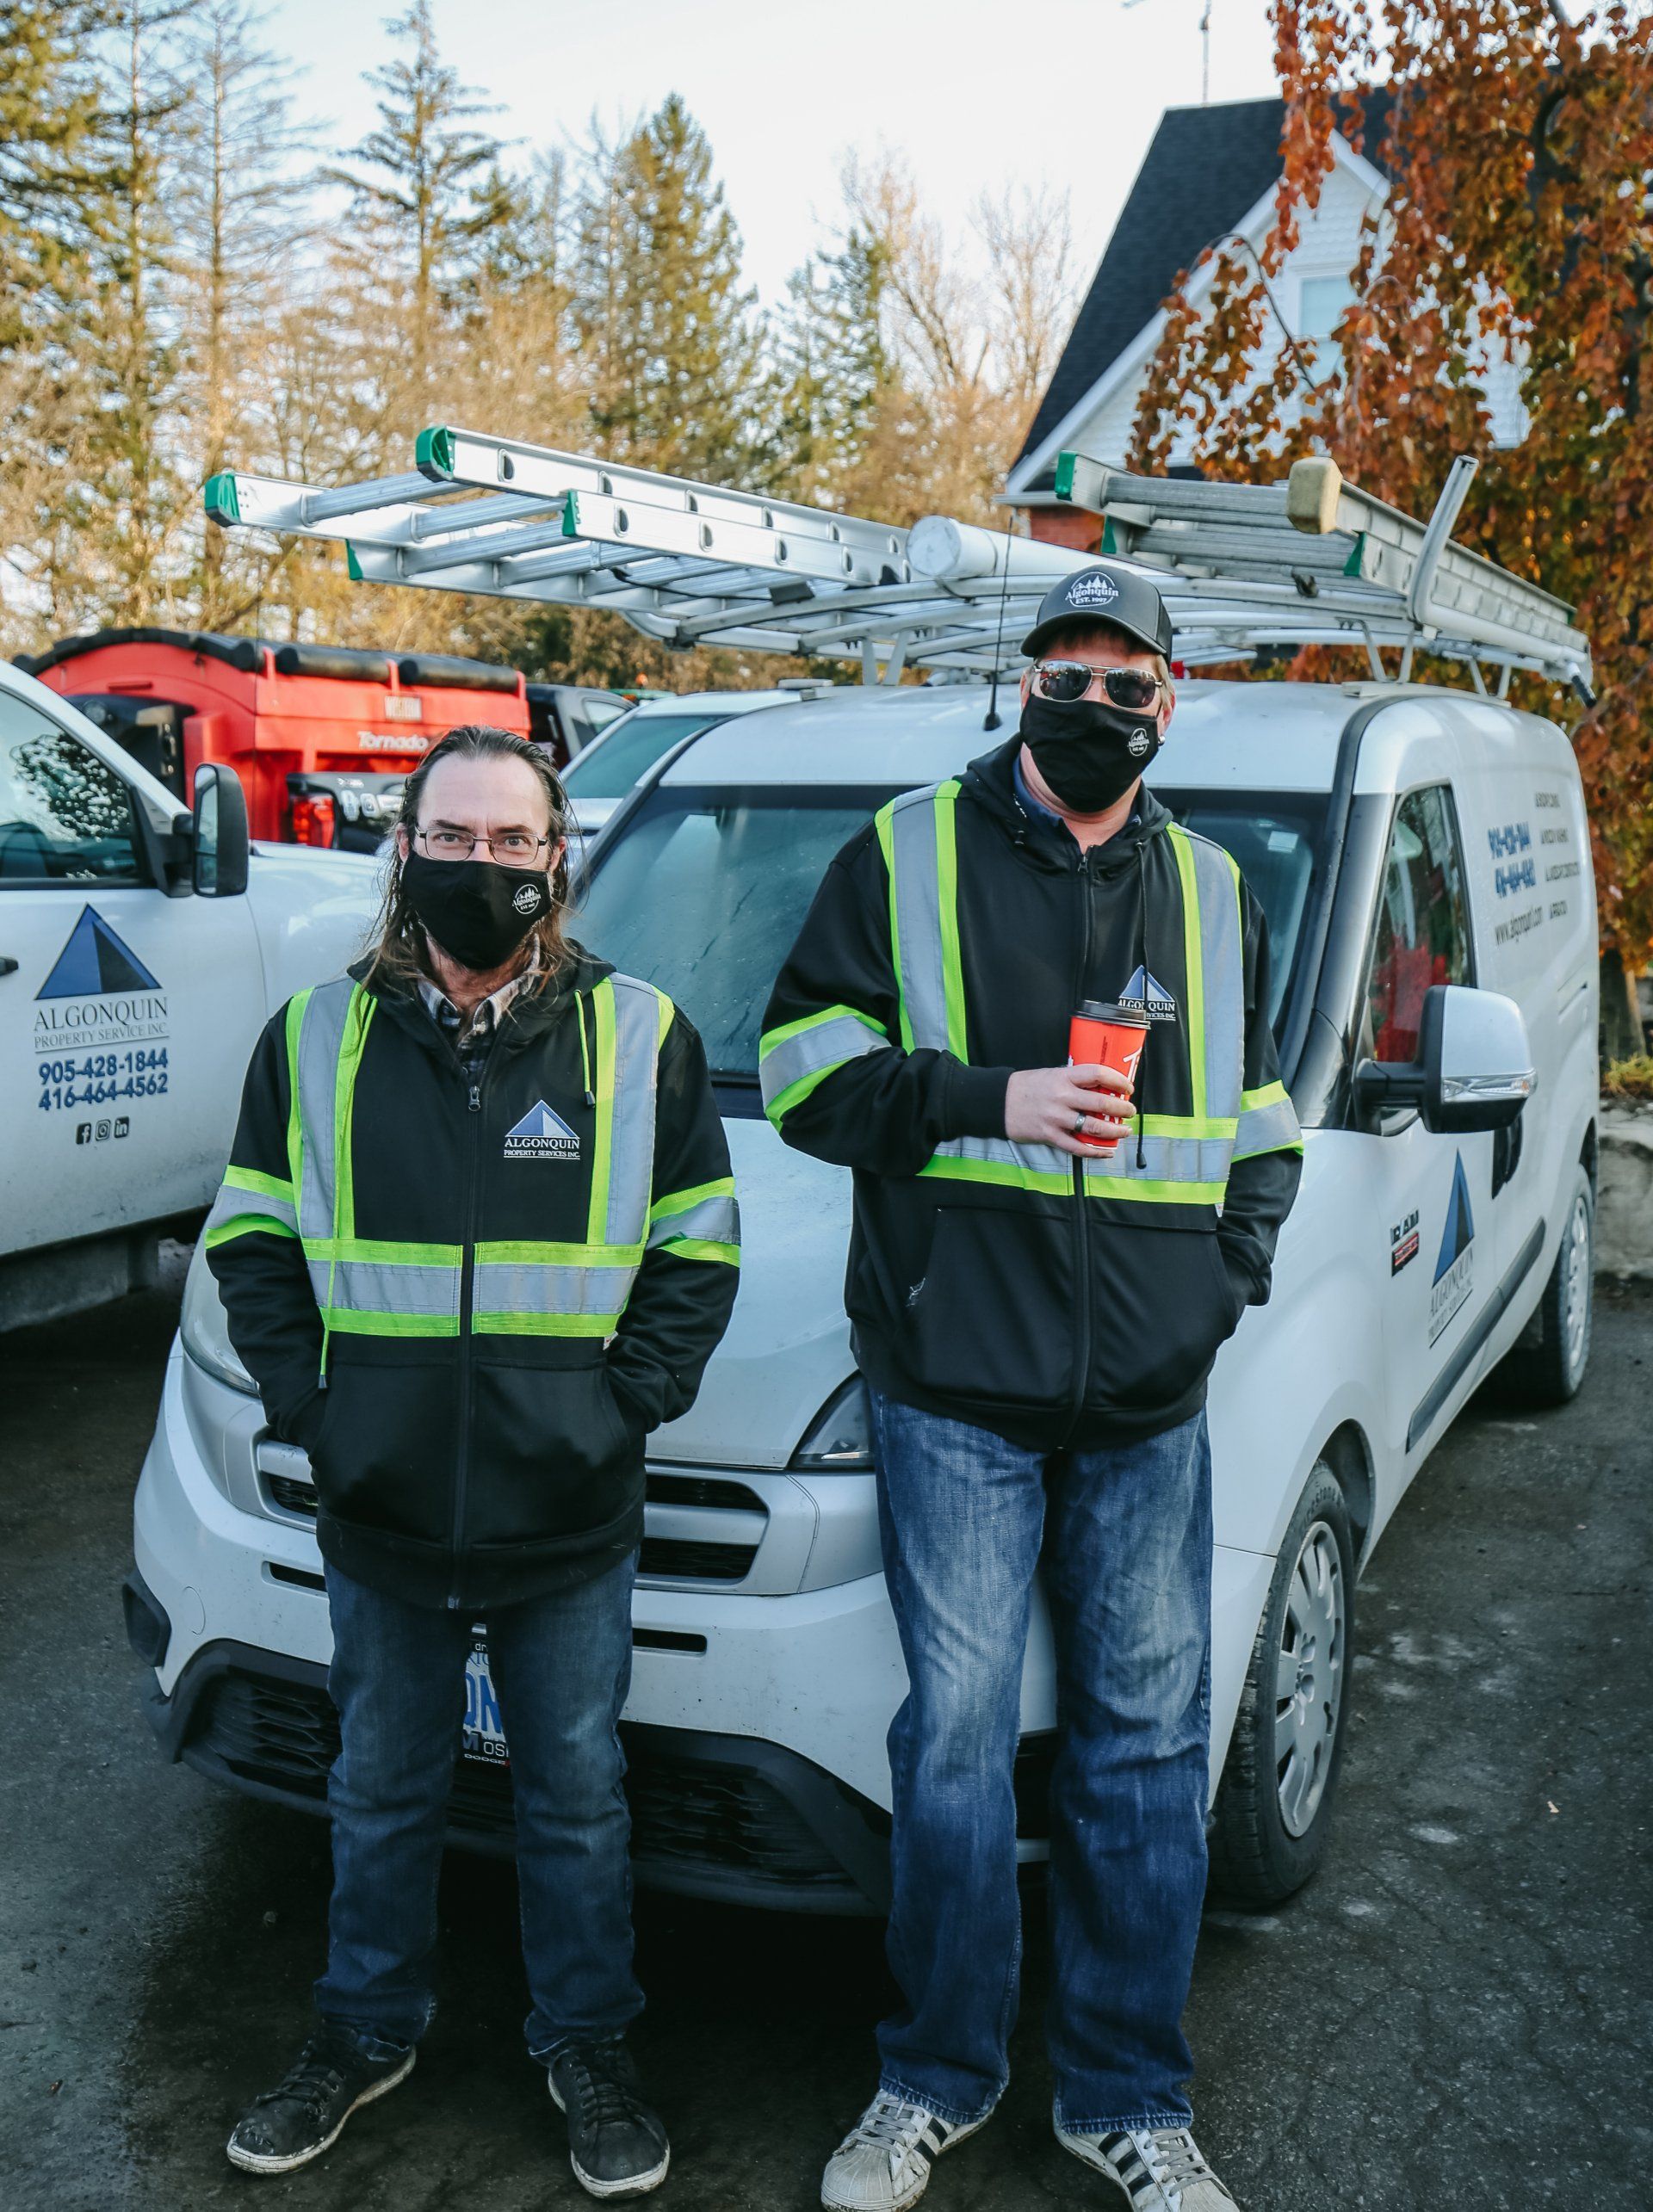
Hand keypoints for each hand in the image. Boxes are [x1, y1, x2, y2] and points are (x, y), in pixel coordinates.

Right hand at [1005, 1063, 1134, 1156]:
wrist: (1000, 1102)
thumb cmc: (1028, 1086)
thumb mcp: (1052, 1074)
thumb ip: (1074, 1081)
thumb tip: (1102, 1089)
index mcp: (1063, 1077)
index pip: (1097, 1074)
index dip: (1118, 1080)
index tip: (1127, 1087)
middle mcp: (1062, 1097)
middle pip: (1101, 1103)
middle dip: (1122, 1109)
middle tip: (1130, 1111)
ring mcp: (1056, 1118)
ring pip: (1094, 1127)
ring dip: (1115, 1131)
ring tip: (1124, 1130)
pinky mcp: (1050, 1136)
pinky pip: (1078, 1147)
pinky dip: (1095, 1151)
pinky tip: (1107, 1150)